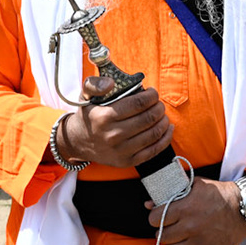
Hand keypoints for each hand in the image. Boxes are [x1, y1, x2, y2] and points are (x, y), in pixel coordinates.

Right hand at [56, 78, 171, 168]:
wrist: (78, 142)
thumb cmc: (88, 115)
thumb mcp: (85, 95)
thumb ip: (95, 84)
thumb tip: (111, 82)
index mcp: (104, 117)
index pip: (138, 104)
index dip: (151, 96)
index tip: (152, 92)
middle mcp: (113, 135)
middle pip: (148, 118)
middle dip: (159, 107)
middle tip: (158, 103)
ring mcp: (121, 151)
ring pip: (153, 134)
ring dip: (164, 121)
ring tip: (162, 114)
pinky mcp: (127, 161)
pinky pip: (154, 150)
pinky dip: (165, 138)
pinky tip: (168, 128)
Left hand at [147, 178, 245, 244]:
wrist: (245, 208)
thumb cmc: (220, 195)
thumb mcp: (196, 185)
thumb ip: (171, 193)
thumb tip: (148, 204)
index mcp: (184, 208)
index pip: (154, 219)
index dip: (155, 217)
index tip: (160, 217)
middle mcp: (189, 227)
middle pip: (161, 236)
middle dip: (163, 231)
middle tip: (169, 228)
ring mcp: (198, 242)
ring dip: (172, 244)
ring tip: (178, 238)